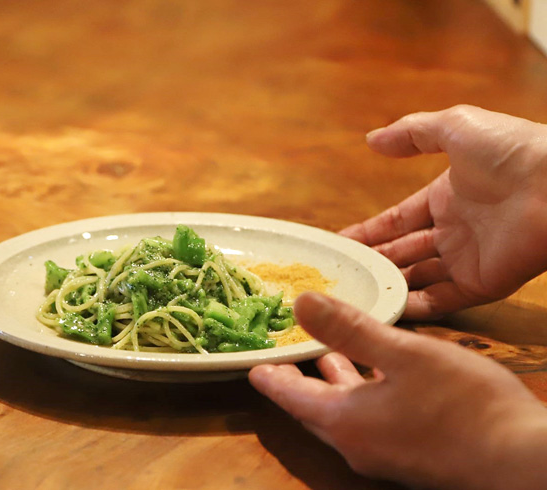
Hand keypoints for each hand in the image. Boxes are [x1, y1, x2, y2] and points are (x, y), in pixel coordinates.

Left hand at [249, 293, 546, 489]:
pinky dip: (359, 393)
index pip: (291, 396)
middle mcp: (357, 443)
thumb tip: (299, 303)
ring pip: (344, 413)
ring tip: (324, 357)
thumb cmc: (463, 405)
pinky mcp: (410, 453)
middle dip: (297, 380)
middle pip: (313, 407)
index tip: (251, 365)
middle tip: (283, 357)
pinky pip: (368, 420)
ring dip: (332, 384)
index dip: (270, 377)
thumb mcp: (403, 355)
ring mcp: (384, 453)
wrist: (523, 463)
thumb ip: (349, 329)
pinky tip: (375, 375)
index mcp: (345, 420)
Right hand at [342, 105, 546, 318]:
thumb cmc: (511, 149)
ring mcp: (469, 259)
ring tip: (353, 295)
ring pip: (418, 278)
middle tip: (338, 273)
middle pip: (403, 252)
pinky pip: (443, 300)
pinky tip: (385, 310)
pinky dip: (415, 307)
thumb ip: (411, 133)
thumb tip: (371, 140)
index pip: (397, 220)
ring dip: (388, 286)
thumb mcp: (455, 126)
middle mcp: (454, 230)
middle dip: (372, 262)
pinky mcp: (484, 284)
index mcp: (445, 196)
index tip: (339, 242)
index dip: (368, 231)